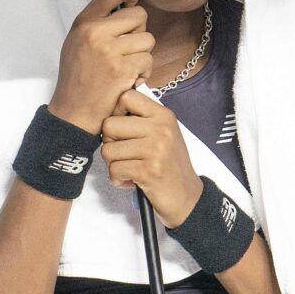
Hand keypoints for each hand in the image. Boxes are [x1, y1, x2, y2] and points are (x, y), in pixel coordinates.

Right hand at [48, 0, 153, 133]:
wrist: (74, 111)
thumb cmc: (77, 77)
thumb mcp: (77, 41)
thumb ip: (98, 21)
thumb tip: (122, 1)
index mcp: (85, 22)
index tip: (133, 1)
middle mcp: (97, 32)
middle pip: (139, 15)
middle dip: (139, 30)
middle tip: (128, 46)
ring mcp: (111, 51)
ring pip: (148, 39)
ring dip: (142, 53)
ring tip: (127, 65)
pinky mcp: (124, 69)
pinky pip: (148, 60)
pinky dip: (143, 71)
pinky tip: (129, 78)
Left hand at [100, 89, 204, 225]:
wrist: (186, 196)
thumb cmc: (170, 165)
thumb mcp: (163, 134)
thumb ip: (142, 120)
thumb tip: (110, 111)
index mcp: (163, 115)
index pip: (126, 97)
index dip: (115, 112)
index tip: (122, 129)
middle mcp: (160, 128)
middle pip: (109, 124)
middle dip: (110, 143)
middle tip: (124, 155)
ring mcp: (155, 149)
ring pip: (108, 149)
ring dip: (113, 164)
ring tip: (130, 169)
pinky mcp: (148, 170)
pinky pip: (114, 169)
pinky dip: (118, 179)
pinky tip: (131, 181)